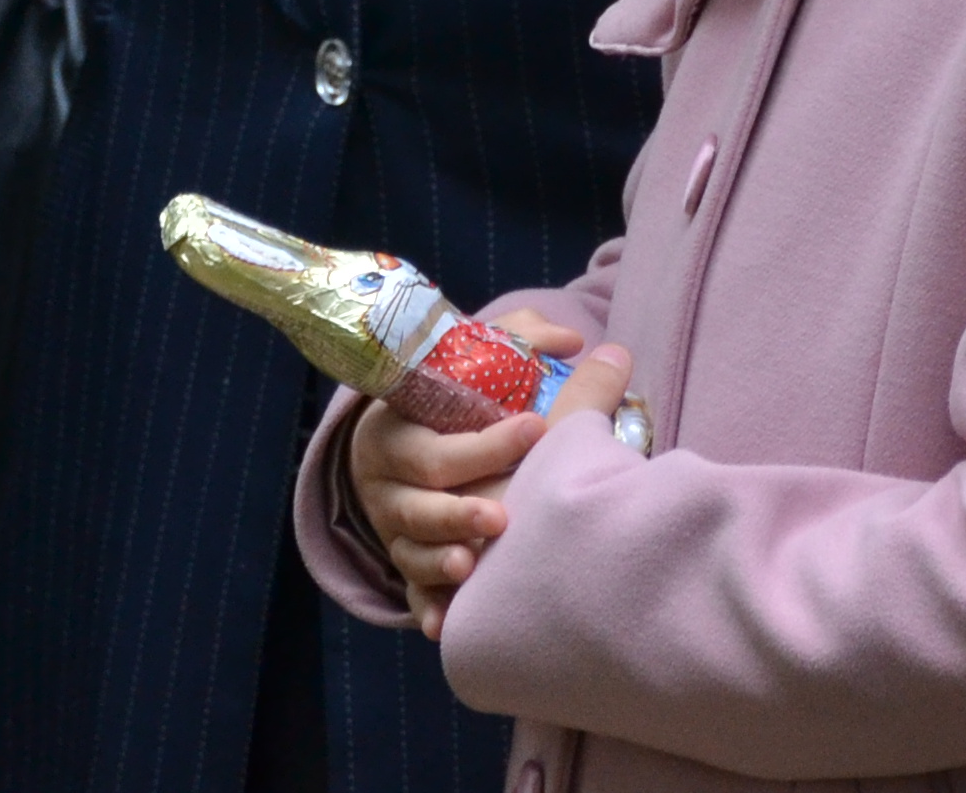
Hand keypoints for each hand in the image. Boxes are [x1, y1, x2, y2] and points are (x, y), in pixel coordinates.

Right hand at [349, 311, 621, 637]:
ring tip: (470, 567)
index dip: (485, 442)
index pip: (436, 440)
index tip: (536, 431)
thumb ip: (523, 340)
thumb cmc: (457, 398)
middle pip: (419, 500)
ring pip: (410, 550)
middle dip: (460, 509)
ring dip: (439, 560)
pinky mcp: (407, 567)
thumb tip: (577, 342)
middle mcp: (388, 482)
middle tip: (504, 515)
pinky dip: (429, 610)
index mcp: (400, 428)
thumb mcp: (476, 360)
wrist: (411, 442)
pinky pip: (413, 595)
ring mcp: (395, 529)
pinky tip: (445, 626)